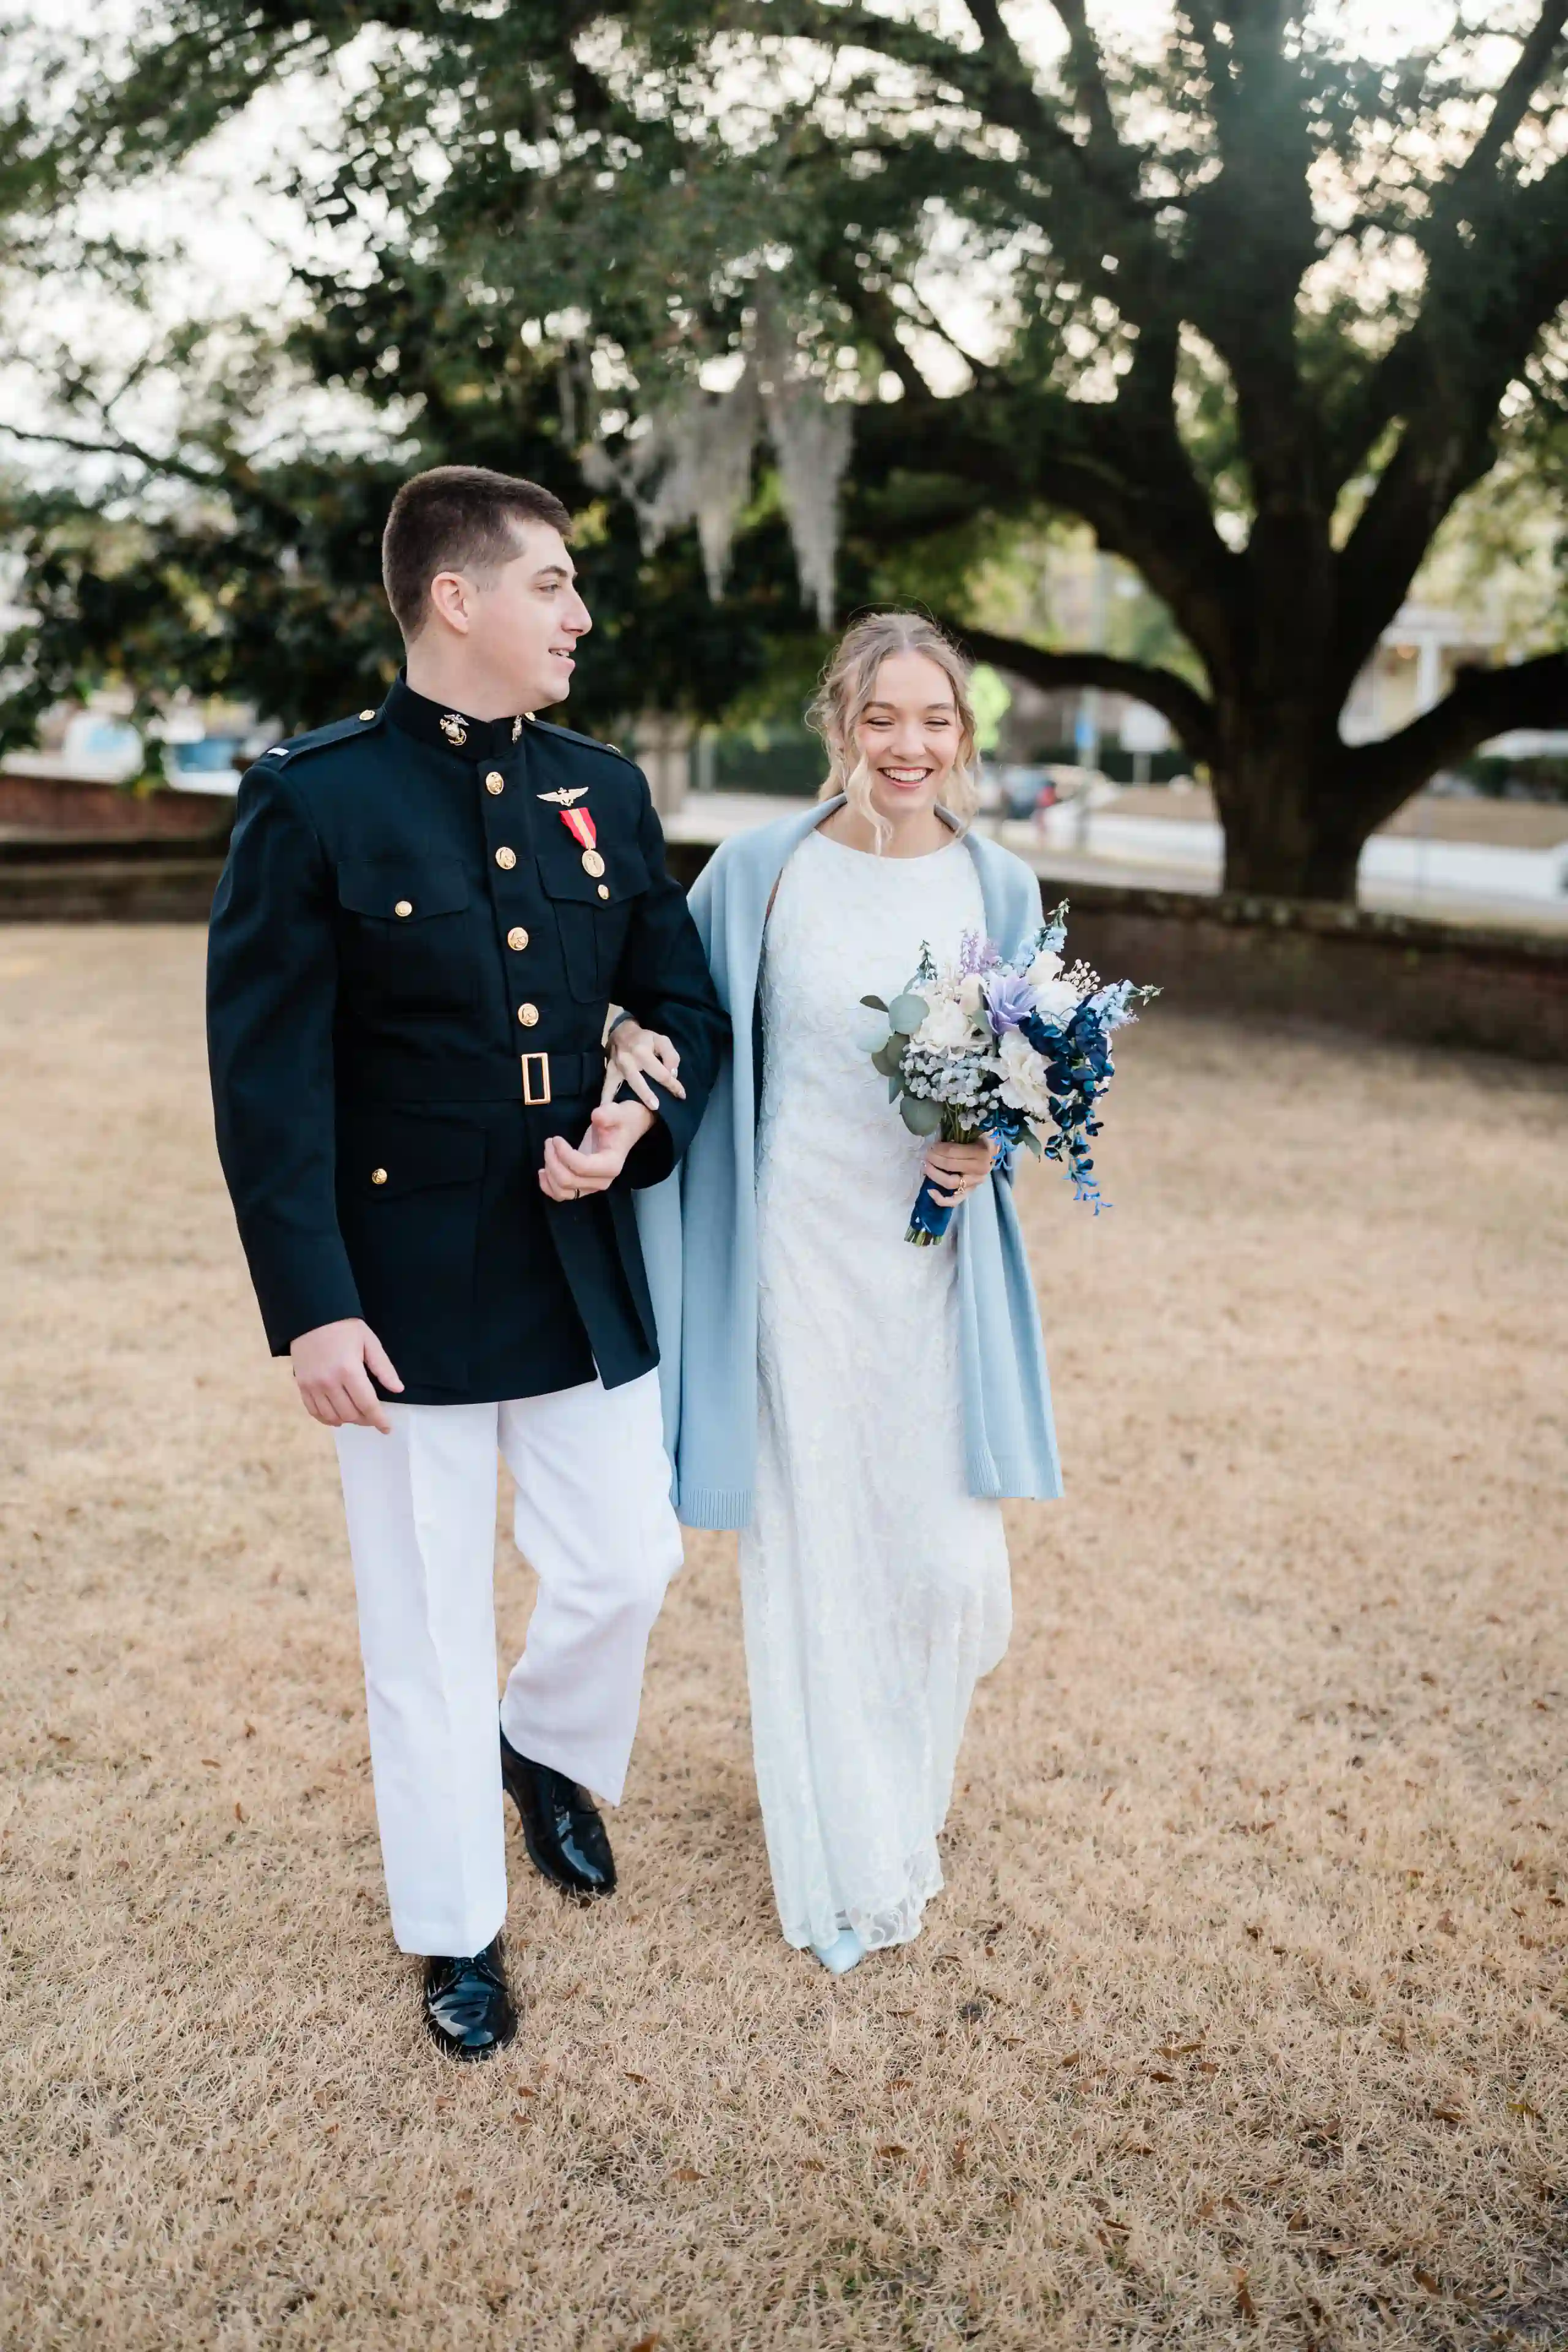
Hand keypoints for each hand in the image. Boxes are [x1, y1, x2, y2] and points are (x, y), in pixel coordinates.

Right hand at [290, 1318, 403, 1432]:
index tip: (387, 1428)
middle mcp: (329, 1381)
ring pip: (332, 1417)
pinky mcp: (301, 1386)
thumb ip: (383, 1368)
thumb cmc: (344, 1328)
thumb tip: (398, 1389)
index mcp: (349, 1370)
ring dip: (347, 1420)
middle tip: (373, 1416)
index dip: (379, 1419)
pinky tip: (337, 1416)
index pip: (367, 1404)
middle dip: (365, 1420)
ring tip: (357, 1415)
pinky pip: (314, 1412)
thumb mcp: (369, 1342)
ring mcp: (312, 1385)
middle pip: (350, 1414)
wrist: (311, 1317)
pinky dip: (327, 1419)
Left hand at [539, 1099, 655, 1201]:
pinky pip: (562, 1195)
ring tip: (548, 1153)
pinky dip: (548, 1186)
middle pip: (568, 1181)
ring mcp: (592, 1186)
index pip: (581, 1167)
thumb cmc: (621, 1121)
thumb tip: (597, 1116)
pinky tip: (543, 1172)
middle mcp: (602, 1181)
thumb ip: (608, 1114)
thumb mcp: (617, 1112)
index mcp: (611, 1165)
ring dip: (549, 1173)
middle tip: (549, 1142)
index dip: (563, 1154)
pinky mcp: (583, 1186)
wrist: (627, 1128)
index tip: (556, 1138)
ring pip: (562, 1191)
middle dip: (552, 1161)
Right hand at [602, 1018, 685, 1111]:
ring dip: (624, 1100)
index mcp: (642, 1051)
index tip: (681, 1095)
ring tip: (628, 1116)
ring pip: (619, 1085)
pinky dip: (605, 1099)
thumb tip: (673, 1074)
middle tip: (656, 1107)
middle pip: (637, 1080)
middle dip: (646, 1095)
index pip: (660, 1072)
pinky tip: (606, 1110)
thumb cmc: (645, 1039)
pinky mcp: (609, 1072)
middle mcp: (627, 1060)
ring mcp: (616, 1067)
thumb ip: (671, 1056)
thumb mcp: (662, 1040)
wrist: (621, 1033)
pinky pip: (606, 1087)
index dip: (673, 1085)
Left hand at [923, 1136, 997, 1209]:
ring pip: (951, 1182)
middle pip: (950, 1166)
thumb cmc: (982, 1141)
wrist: (993, 1154)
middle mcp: (980, 1170)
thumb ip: (959, 1136)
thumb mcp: (974, 1134)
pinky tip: (930, 1192)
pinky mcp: (970, 1191)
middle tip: (927, 1154)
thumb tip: (938, 1141)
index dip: (938, 1149)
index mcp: (981, 1152)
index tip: (931, 1145)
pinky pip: (955, 1200)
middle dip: (934, 1159)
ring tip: (926, 1166)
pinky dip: (941, 1199)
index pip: (953, 1152)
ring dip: (935, 1174)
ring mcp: (975, 1182)